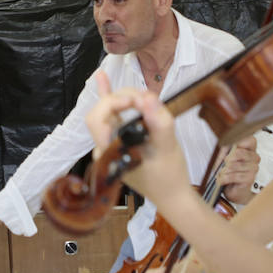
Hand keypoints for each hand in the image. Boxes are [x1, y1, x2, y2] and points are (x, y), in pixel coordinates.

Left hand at [83, 72, 191, 210]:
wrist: (174, 195)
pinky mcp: (120, 141)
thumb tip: (148, 97)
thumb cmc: (170, 175)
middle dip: (122, 99)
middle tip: (147, 100)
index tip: (137, 101)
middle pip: (103, 111)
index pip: (98, 118)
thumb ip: (158, 123)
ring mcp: (111, 144)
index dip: (114, 102)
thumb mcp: (168, 148)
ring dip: (122, 97)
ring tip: (141, 94)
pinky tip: (102, 77)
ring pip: (108, 112)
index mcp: (109, 151)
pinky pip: (112, 117)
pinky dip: (111, 98)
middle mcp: (105, 148)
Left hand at [218, 137, 259, 203]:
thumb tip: (221, 147)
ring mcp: (253, 168)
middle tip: (219, 164)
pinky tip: (221, 180)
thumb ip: (225, 150)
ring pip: (233, 165)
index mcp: (250, 149)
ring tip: (220, 173)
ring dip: (223, 170)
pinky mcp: (250, 178)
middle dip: (224, 158)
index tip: (226, 148)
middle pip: (238, 152)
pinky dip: (224, 178)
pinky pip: (234, 175)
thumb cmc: (230, 173)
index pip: (249, 139)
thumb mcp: (226, 158)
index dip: (236, 142)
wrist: (235, 191)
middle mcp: (254, 158)